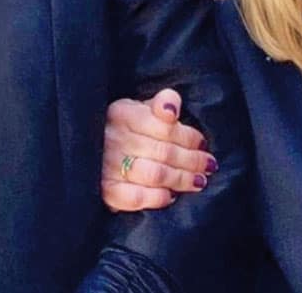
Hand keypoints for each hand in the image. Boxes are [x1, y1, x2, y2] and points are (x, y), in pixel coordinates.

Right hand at [101, 89, 218, 211]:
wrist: (92, 151)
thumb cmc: (126, 130)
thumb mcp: (140, 108)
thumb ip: (161, 103)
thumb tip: (172, 107)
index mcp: (123, 113)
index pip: (165, 126)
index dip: (189, 137)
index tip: (202, 143)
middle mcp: (115, 139)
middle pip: (165, 152)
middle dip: (193, 160)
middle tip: (208, 165)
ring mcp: (109, 166)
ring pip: (156, 174)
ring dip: (182, 179)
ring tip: (198, 181)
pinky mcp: (107, 190)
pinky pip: (137, 197)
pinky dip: (157, 197)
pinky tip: (170, 196)